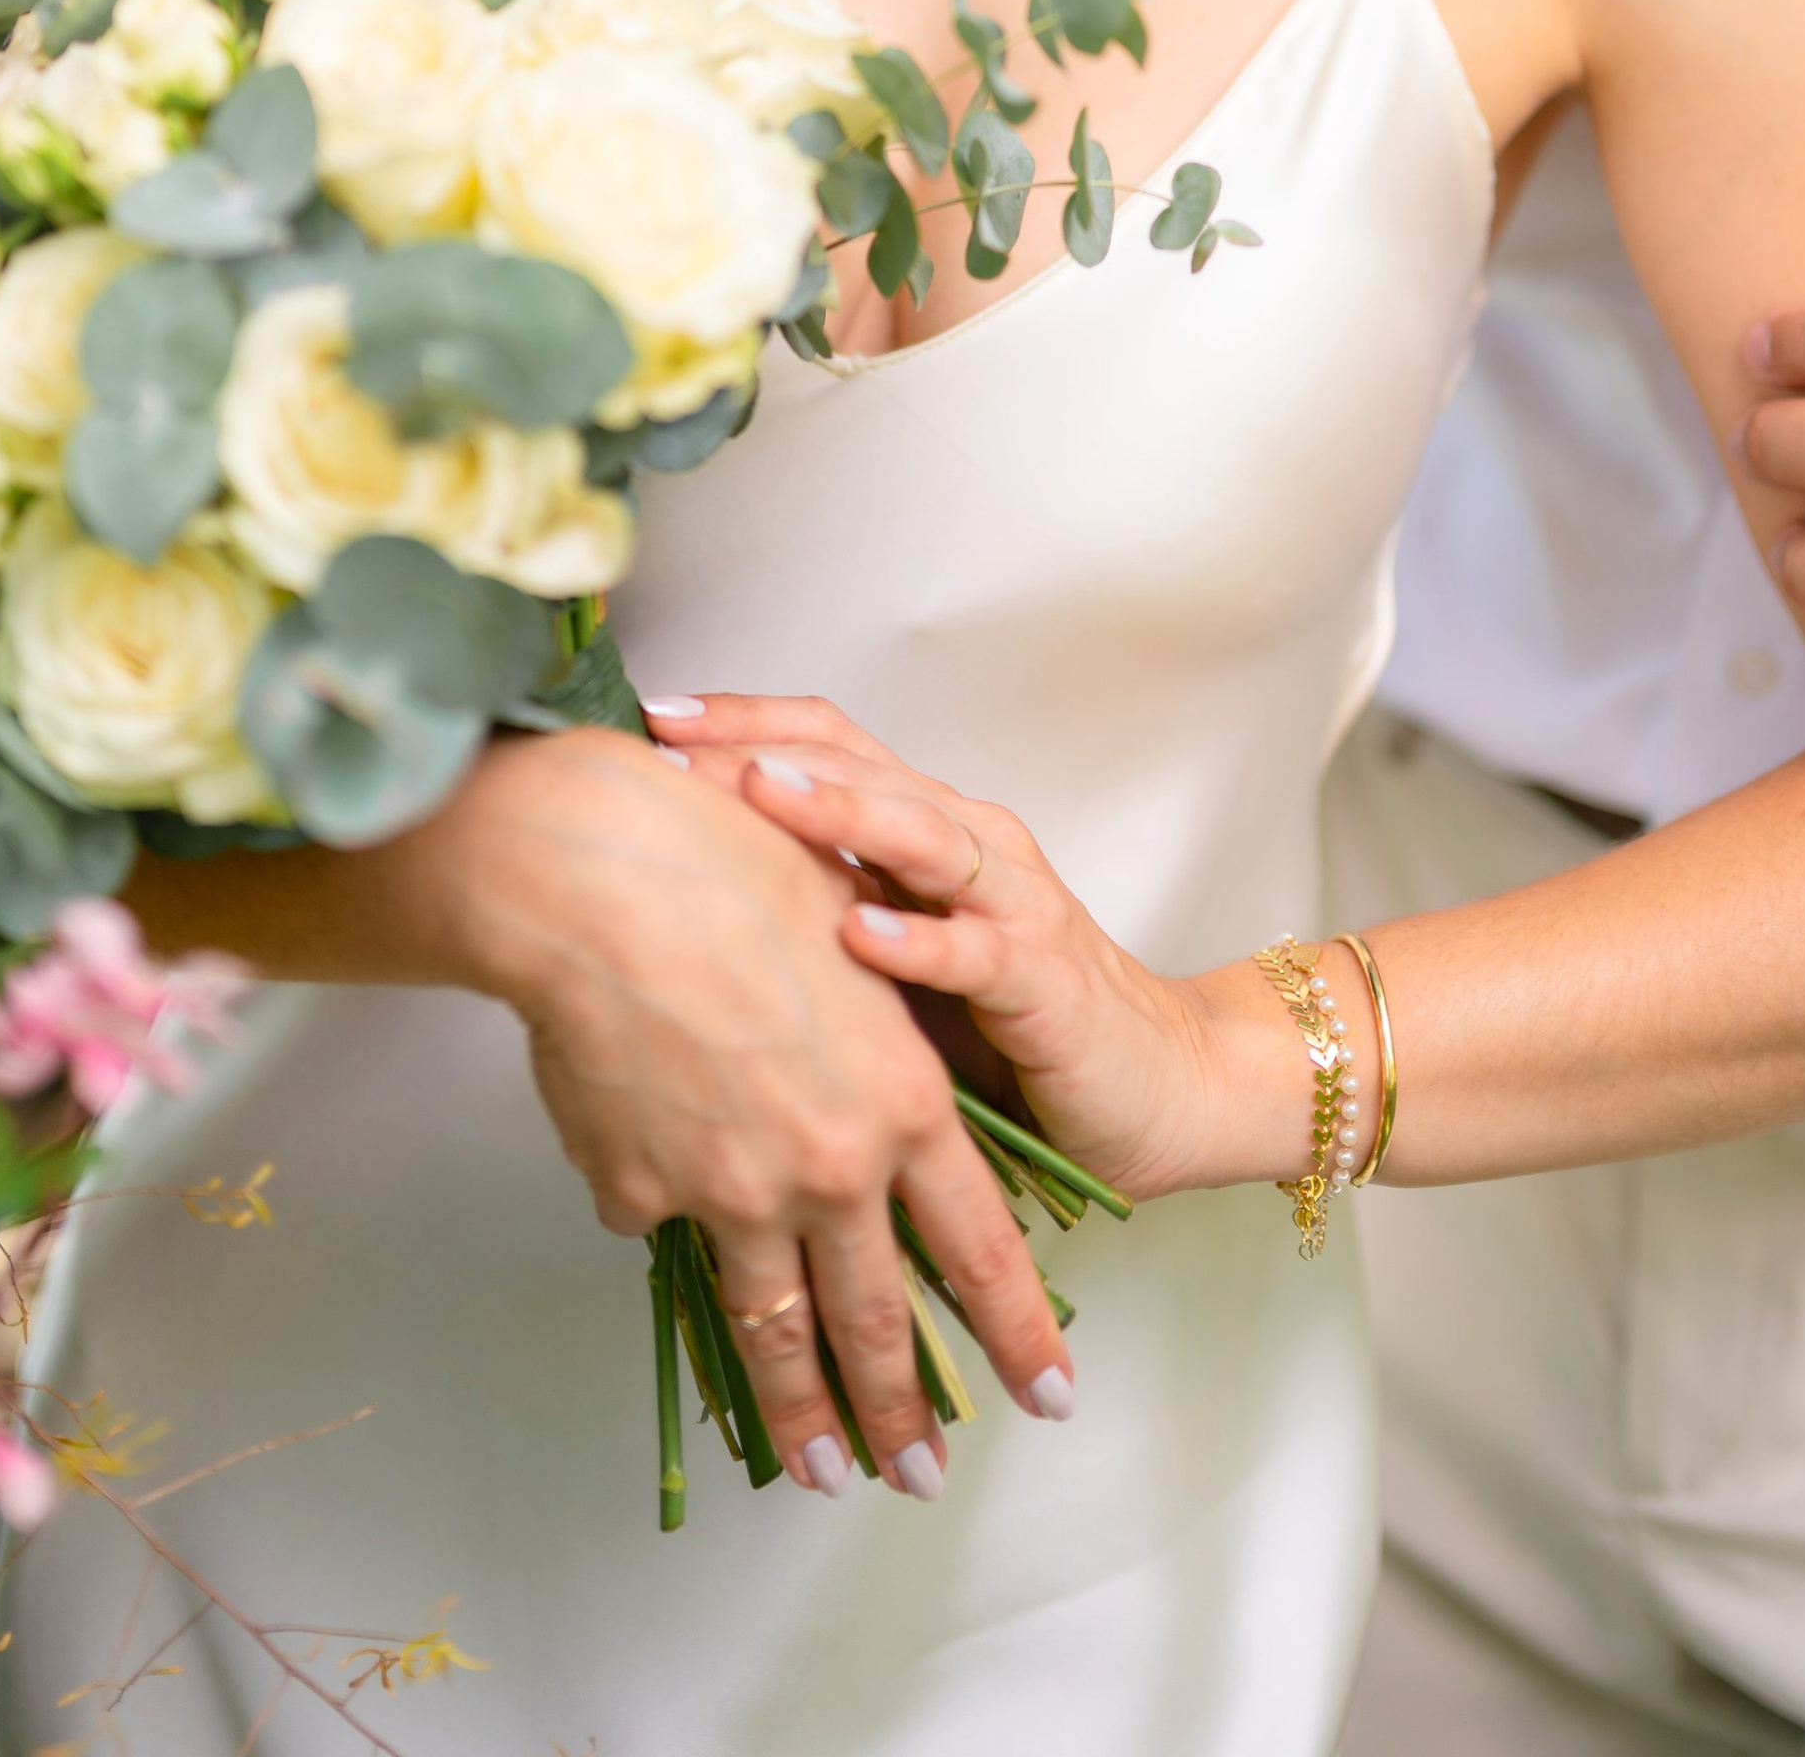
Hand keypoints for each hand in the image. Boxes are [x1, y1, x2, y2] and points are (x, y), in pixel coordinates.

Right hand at [435, 723, 1070, 1494]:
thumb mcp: (849, 941)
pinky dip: (658, 1209)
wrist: (608, 878)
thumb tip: (851, 1095)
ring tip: (819, 1470)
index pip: (980, 1244)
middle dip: (905, 1411)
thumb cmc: (734, 869)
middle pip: (878, 1316)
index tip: (1048, 1395)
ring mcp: (734, 1193)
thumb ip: (863, 1040)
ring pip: (775, 1325)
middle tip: (922, 1477)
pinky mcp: (642, 1194)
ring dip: (800, 1410)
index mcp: (901, 1101)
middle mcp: (831, 1165)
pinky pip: (656, 1221)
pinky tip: (643, 1172)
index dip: (1015, 1330)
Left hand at [649, 694, 1311, 1200]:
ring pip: (916, 831)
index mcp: (922, 830)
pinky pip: (977, 949)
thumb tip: (675, 897)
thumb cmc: (1008, 1029)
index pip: (822, 742)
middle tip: (666, 743)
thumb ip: (813, 919)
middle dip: (754, 748)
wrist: (1160, 1086)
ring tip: (758, 792)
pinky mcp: (1045, 978)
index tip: (645, 718)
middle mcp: (965, 842)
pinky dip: (918, 940)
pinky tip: (860, 935)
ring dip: (834, 810)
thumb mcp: (890, 962)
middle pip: (853, 765)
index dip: (736, 721)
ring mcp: (1009, 902)